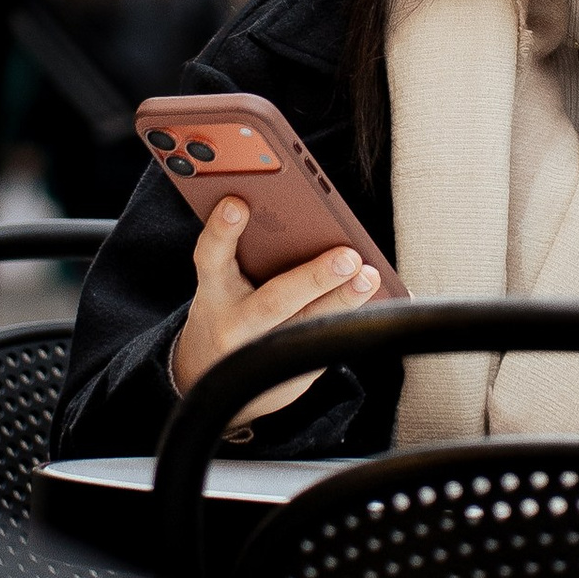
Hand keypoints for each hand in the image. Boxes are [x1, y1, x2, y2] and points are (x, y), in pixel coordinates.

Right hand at [168, 197, 384, 418]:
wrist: (215, 372)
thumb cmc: (228, 308)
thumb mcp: (224, 282)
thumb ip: (247, 253)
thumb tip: (302, 220)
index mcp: (214, 290)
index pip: (210, 256)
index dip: (221, 232)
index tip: (237, 204)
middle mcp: (234, 323)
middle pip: (274, 301)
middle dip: (314, 278)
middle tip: (348, 256)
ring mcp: (261, 353)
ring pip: (306, 327)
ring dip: (342, 301)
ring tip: (368, 276)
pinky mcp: (289, 373)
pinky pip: (322, 343)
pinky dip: (347, 318)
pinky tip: (368, 297)